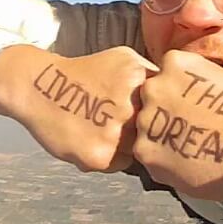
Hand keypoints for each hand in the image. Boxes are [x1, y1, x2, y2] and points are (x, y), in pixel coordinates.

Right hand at [0, 45, 158, 173]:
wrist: (40, 86)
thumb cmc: (87, 71)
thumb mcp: (124, 59)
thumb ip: (152, 74)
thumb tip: (182, 89)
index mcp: (139, 79)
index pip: (170, 105)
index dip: (165, 111)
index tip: (157, 112)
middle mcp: (130, 107)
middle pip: (156, 130)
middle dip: (147, 129)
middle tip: (125, 121)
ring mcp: (115, 134)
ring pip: (140, 150)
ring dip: (130, 144)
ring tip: (107, 128)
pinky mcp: (99, 156)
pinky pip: (120, 164)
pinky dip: (111, 156)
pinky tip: (93, 137)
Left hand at [133, 50, 222, 207]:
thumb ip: (202, 74)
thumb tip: (195, 80)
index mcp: (174, 62)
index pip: (164, 73)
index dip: (178, 90)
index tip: (192, 104)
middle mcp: (155, 87)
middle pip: (150, 98)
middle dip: (165, 110)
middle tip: (191, 126)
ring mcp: (147, 120)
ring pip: (146, 126)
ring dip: (163, 135)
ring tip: (192, 146)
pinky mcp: (146, 151)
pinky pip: (148, 153)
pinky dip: (163, 160)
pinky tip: (187, 162)